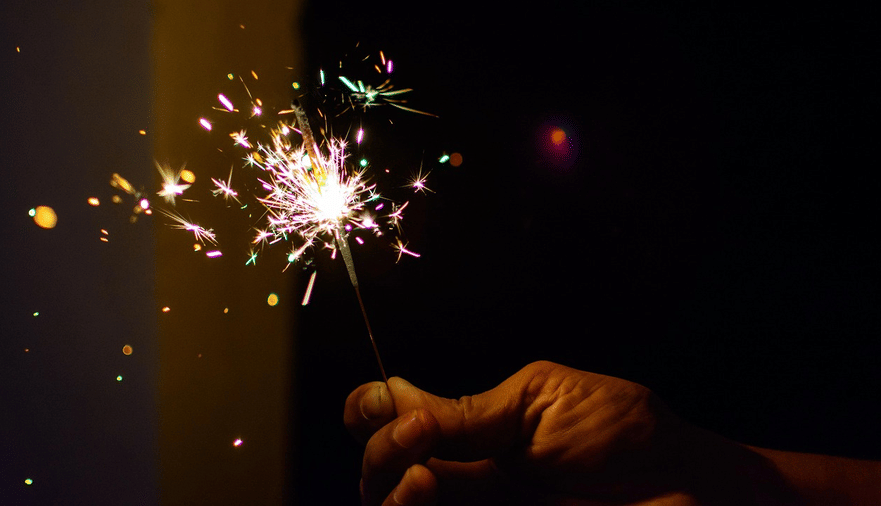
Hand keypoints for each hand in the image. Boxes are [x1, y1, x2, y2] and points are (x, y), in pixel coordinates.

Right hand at [344, 361, 700, 505]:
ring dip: (391, 493)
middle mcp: (463, 480)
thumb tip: (392, 392)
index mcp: (470, 434)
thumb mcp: (539, 400)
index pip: (392, 425)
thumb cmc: (624, 434)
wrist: (687, 487)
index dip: (371, 414)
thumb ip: (467, 411)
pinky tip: (429, 495)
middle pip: (381, 476)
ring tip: (423, 476)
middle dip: (380, 455)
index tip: (383, 403)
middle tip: (416, 439)